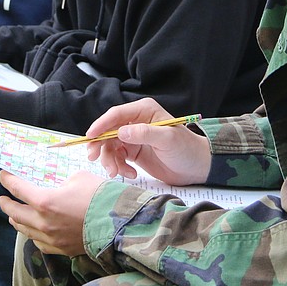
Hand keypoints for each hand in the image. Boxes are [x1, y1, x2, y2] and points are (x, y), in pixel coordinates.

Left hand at [0, 170, 102, 256]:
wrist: (119, 224)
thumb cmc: (101, 196)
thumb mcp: (79, 178)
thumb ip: (63, 182)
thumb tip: (60, 186)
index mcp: (45, 202)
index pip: (19, 190)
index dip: (9, 181)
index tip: (3, 176)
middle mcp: (44, 223)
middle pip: (16, 214)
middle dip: (6, 205)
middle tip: (2, 199)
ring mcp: (52, 239)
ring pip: (25, 231)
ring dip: (17, 221)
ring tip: (14, 215)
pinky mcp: (62, 249)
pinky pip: (40, 243)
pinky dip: (33, 235)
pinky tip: (34, 231)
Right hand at [85, 99, 211, 186]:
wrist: (196, 167)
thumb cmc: (186, 149)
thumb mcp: (167, 139)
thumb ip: (144, 134)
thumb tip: (121, 132)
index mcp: (144, 111)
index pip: (116, 115)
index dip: (101, 125)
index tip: (90, 137)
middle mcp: (136, 122)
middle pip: (108, 131)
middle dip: (100, 145)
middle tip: (94, 158)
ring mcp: (133, 137)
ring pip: (110, 146)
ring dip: (110, 160)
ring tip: (117, 172)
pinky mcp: (133, 152)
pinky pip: (117, 158)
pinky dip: (119, 167)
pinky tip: (130, 174)